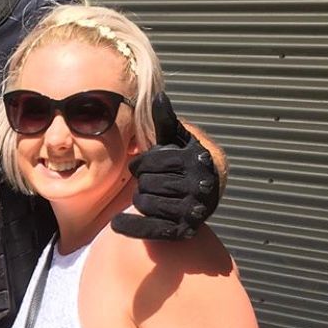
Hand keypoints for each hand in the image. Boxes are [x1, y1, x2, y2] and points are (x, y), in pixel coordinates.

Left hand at [111, 94, 219, 239]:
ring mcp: (192, 210)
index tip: (142, 165)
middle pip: (146, 183)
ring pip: (145, 204)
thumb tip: (158, 96)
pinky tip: (118, 222)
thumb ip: (166, 121)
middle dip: (143, 182)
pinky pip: (149, 230)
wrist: (209, 192)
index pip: (150, 162)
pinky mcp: (183, 231)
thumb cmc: (186, 161)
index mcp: (195, 160)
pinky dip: (130, 226)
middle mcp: (198, 186)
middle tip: (150, 183)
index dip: (141, 164)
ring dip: (141, 200)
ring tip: (151, 196)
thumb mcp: (178, 139)